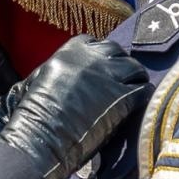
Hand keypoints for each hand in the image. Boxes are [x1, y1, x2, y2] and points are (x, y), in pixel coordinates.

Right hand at [0, 35, 149, 178]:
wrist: (41, 136)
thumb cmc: (33, 113)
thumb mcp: (40, 79)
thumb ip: (55, 70)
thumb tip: (58, 75)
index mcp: (70, 51)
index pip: (94, 42)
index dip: (100, 55)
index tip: (101, 67)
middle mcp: (92, 58)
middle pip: (117, 52)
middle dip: (121, 64)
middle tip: (123, 79)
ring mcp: (108, 76)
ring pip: (134, 68)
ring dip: (136, 78)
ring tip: (136, 90)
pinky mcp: (122, 97)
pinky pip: (143, 89)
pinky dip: (144, 95)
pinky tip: (141, 103)